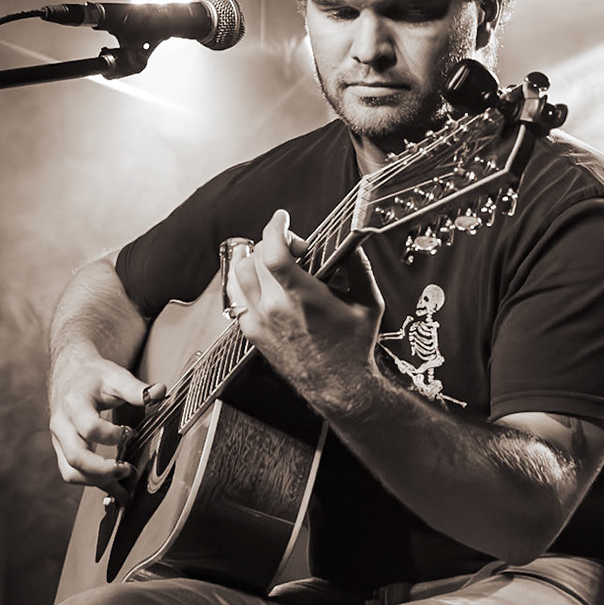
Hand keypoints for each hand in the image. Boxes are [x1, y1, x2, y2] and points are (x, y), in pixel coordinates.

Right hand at [47, 350, 165, 494]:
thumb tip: (160, 392)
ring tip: (123, 484)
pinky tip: (114, 488)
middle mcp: (62, 424)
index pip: (90, 428)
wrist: (69, 373)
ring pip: (70, 473)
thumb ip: (137, 389)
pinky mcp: (62, 450)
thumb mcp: (116, 376)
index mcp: (74, 403)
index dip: (113, 435)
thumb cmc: (93, 376)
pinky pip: (72, 474)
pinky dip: (93, 484)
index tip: (131, 433)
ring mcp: (59, 440)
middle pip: (75, 458)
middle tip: (128, 469)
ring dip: (97, 482)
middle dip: (103, 470)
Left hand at [225, 209, 385, 416]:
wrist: (339, 386)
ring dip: (254, 259)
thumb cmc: (354, 347)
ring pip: (238, 274)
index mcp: (301, 297)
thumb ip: (359, 267)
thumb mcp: (368, 303)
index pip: (273, 251)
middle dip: (274, 242)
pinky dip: (244, 281)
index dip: (275, 227)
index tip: (283, 218)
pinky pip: (235, 296)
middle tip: (296, 249)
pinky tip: (260, 280)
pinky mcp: (252, 332)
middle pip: (256, 256)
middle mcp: (273, 308)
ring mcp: (258, 321)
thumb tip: (352, 244)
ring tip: (274, 260)